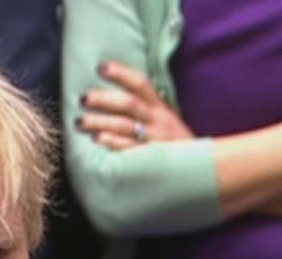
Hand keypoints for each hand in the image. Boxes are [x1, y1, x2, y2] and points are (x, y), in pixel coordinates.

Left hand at [77, 60, 193, 149]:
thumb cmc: (175, 142)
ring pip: (124, 126)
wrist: (201, 167)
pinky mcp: (148, 159)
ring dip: (100, 122)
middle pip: (128, 104)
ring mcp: (152, 140)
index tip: (101, 67)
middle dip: (104, 99)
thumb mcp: (166, 119)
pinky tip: (97, 139)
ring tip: (80, 121)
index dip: (121, 73)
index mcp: (160, 108)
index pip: (141, 83)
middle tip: (83, 97)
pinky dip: (112, 143)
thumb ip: (146, 106)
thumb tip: (118, 91)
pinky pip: (128, 149)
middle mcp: (156, 121)